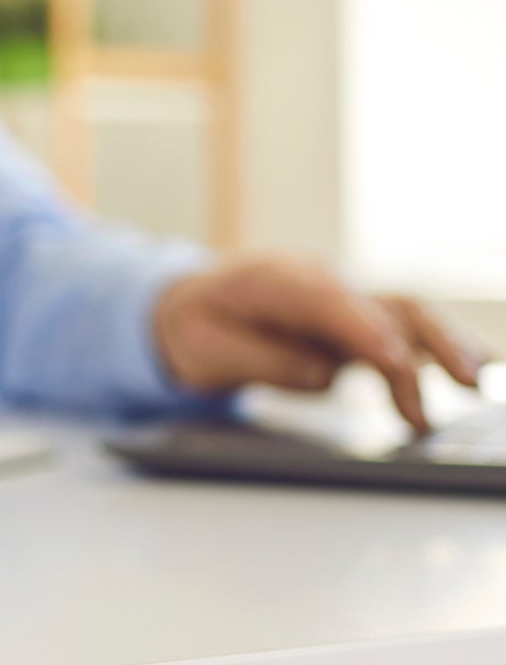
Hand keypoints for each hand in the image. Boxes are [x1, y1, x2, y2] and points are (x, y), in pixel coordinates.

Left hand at [154, 256, 490, 433]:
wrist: (187, 304)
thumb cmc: (195, 326)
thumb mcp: (205, 349)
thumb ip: (265, 361)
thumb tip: (326, 374)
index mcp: (272, 280)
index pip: (327, 301)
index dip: (363, 330)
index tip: (393, 361)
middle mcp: (318, 281)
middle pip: (382, 303)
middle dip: (426, 338)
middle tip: (463, 379)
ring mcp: (340, 299)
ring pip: (404, 315)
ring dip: (443, 347)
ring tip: (475, 384)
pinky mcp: (353, 322)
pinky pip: (400, 333)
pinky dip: (433, 353)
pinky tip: (465, 374)